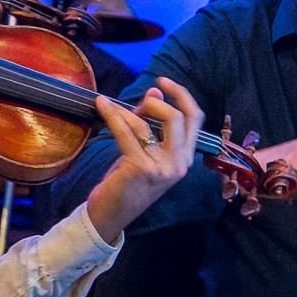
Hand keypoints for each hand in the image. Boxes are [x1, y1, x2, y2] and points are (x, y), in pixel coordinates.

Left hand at [85, 78, 206, 240]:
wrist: (110, 215)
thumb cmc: (127, 182)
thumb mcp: (144, 152)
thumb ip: (153, 125)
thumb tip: (155, 91)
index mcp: (185, 158)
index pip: (195, 119)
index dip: (182, 95)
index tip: (163, 81)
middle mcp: (179, 164)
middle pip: (176, 117)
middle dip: (154, 103)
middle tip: (136, 106)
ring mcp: (162, 168)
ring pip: (146, 124)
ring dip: (125, 111)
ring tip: (110, 109)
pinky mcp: (141, 169)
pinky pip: (126, 132)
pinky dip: (112, 115)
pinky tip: (101, 105)